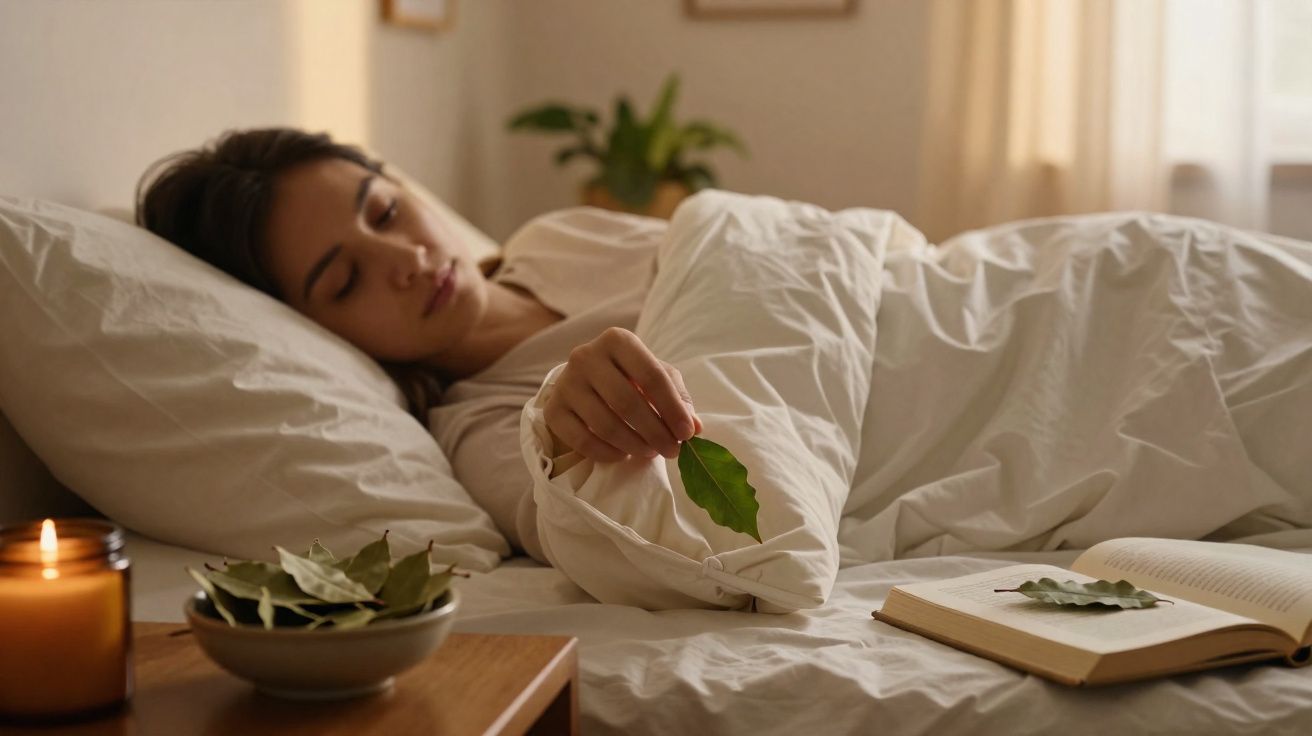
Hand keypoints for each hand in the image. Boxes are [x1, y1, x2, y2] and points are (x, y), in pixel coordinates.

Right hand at [544, 327, 702, 462]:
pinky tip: (623, 455)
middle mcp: (586, 355)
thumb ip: (678, 398)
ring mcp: (566, 383)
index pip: (652, 376)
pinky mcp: (553, 410)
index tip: (687, 434)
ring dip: (634, 445)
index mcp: (618, 340)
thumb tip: (695, 427)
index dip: (672, 408)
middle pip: (627, 402)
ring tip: (650, 453)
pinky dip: (607, 453)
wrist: (584, 382)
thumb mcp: (657, 377)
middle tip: (672, 450)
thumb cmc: (628, 377)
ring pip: (605, 424)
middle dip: (655, 432)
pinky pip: (582, 441)